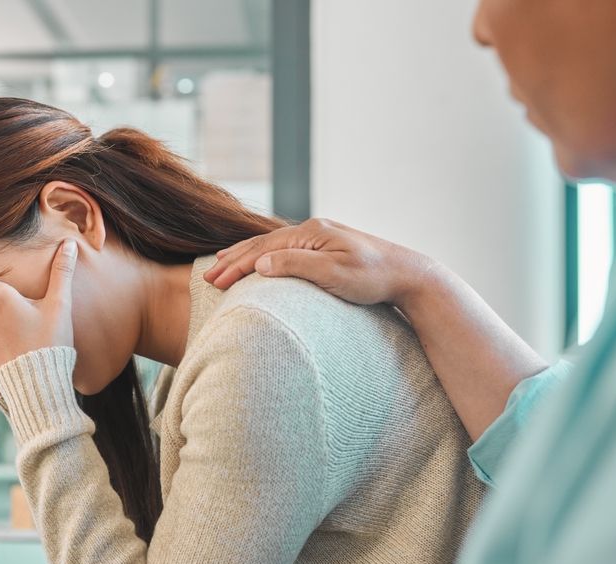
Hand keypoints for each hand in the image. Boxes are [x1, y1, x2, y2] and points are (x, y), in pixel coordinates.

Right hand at [203, 218, 435, 308]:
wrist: (407, 274)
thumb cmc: (373, 278)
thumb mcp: (335, 273)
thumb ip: (296, 266)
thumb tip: (260, 264)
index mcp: (311, 233)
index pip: (263, 251)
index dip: (237, 267)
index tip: (215, 283)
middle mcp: (312, 230)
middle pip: (262, 245)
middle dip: (233, 260)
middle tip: (208, 278)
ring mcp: (318, 237)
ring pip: (271, 246)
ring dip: (244, 256)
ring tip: (221, 263)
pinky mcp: (325, 248)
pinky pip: (284, 250)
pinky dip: (264, 256)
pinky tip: (259, 261)